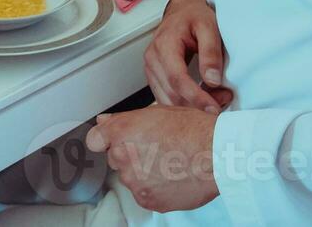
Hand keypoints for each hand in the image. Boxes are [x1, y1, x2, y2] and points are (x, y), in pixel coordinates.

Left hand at [86, 105, 217, 212]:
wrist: (216, 154)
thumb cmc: (193, 130)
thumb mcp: (157, 111)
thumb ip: (125, 119)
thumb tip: (105, 121)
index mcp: (121, 132)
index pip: (95, 140)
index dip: (105, 139)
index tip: (113, 141)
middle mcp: (123, 157)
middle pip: (116, 159)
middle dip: (130, 155)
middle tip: (155, 149)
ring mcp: (135, 181)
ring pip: (131, 177)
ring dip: (144, 173)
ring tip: (169, 163)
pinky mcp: (148, 200)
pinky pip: (145, 195)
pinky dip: (155, 189)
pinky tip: (172, 177)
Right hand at [145, 0, 230, 112]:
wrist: (182, 11)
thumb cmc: (194, 17)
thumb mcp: (209, 27)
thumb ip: (211, 52)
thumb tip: (212, 80)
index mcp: (164, 45)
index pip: (177, 79)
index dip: (196, 97)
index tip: (214, 109)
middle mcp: (153, 59)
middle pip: (172, 94)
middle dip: (198, 104)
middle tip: (224, 99)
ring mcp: (151, 69)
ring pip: (168, 100)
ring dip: (192, 107)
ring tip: (217, 99)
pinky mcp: (155, 77)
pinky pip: (167, 98)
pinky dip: (185, 104)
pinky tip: (203, 99)